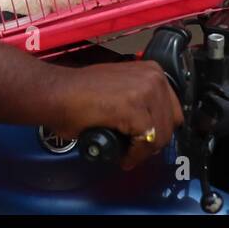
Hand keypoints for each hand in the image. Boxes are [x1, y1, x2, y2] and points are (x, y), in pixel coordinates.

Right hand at [48, 61, 183, 169]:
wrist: (57, 93)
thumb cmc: (80, 93)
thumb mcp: (121, 86)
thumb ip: (140, 98)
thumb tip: (151, 123)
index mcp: (152, 70)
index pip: (172, 109)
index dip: (159, 129)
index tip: (146, 141)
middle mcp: (153, 77)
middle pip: (170, 123)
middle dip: (153, 141)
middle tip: (136, 151)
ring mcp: (145, 91)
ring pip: (160, 135)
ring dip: (144, 150)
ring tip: (127, 156)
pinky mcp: (134, 109)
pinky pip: (146, 142)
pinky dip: (135, 155)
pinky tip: (123, 156)